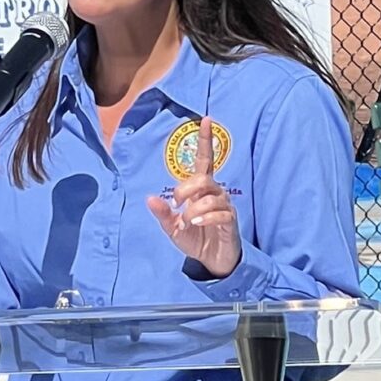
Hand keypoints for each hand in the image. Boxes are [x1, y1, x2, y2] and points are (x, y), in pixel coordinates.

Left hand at [147, 116, 241, 277]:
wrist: (212, 260)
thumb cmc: (196, 239)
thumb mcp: (172, 228)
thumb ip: (163, 214)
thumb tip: (149, 199)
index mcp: (200, 190)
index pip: (204, 160)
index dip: (205, 141)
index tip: (205, 120)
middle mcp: (214, 193)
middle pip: (203, 178)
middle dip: (186, 189)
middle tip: (177, 204)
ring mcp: (224, 206)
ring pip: (210, 197)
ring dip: (194, 210)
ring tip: (188, 222)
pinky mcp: (230, 220)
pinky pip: (220, 213)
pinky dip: (205, 218)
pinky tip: (197, 224)